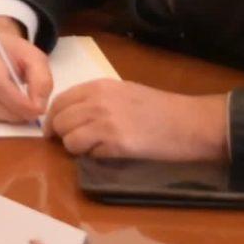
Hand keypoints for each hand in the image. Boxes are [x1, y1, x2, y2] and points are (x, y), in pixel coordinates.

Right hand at [0, 20, 53, 123]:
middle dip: (12, 113)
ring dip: (3, 116)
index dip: (18, 103)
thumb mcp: (34, 58)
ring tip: (18, 110)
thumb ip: (42, 80)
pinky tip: (2, 107)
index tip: (36, 111)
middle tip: (29, 115)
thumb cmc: (12, 52)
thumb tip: (37, 106)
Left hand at [47, 82, 230, 162]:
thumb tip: (70, 115)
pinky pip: (89, 154)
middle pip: (59, 122)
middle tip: (76, 144)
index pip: (59, 102)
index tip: (57, 130)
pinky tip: (111, 153)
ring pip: (69, 140)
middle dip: (63, 135)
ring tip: (96, 148)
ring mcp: (105, 122)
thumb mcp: (123, 92)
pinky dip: (95, 157)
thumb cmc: (160, 108)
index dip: (54, 119)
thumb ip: (95, 99)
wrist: (189, 122)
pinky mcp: (116, 144)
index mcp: (98, 86)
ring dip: (77, 148)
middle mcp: (97, 101)